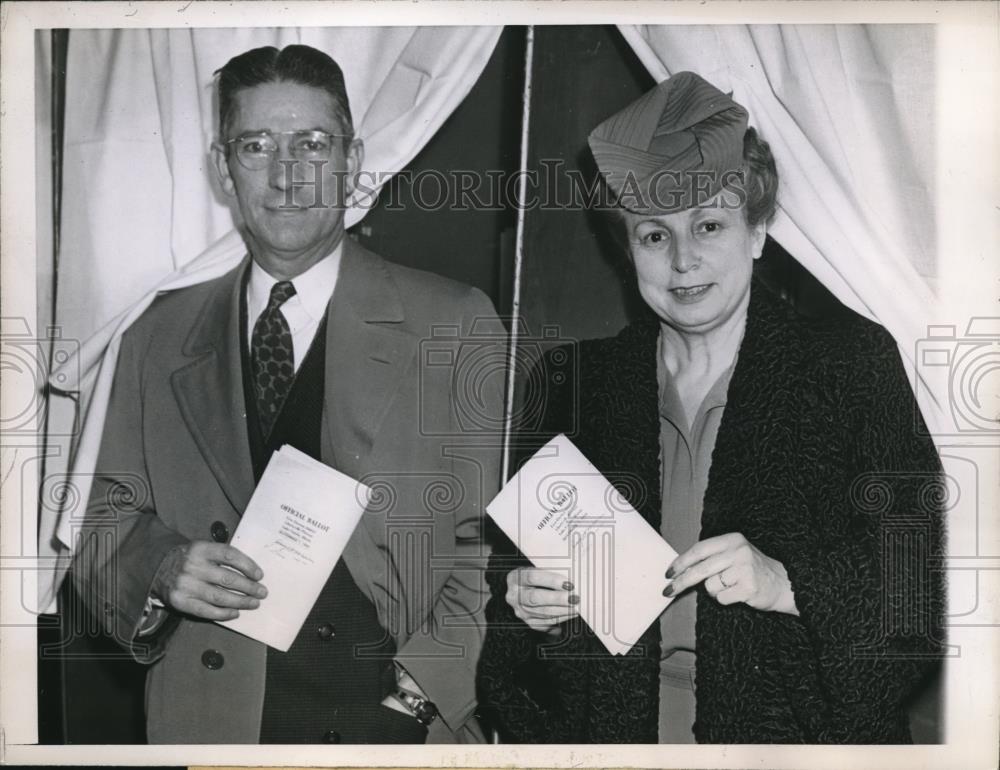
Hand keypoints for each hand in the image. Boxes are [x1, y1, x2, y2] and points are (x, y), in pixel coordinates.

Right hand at [150, 541, 267, 620]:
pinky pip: (206, 610)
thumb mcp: (202, 549)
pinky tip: (235, 613)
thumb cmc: (189, 558)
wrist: (157, 567)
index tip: (259, 575)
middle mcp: (192, 566)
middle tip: (262, 592)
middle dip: (249, 587)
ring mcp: (185, 585)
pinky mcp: (180, 602)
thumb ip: (221, 556)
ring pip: (219, 596)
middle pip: (227, 578)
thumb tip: (250, 572)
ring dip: (240, 602)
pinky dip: (223, 613)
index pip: (229, 555)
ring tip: (254, 603)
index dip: (247, 565)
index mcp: (200, 549)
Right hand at [505, 568, 579, 633]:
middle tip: (574, 598)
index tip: (568, 583)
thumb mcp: (537, 569)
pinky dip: (560, 619)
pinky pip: (546, 623)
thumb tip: (568, 578)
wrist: (524, 589)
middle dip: (558, 599)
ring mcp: (521, 611)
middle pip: (535, 598)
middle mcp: (514, 595)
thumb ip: (550, 571)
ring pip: (543, 613)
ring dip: (562, 610)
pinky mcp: (529, 622)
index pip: (532, 577)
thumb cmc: (536, 576)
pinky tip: (570, 614)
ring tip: (576, 607)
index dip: (551, 580)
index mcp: (515, 578)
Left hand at [664, 533, 797, 615]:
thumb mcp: (733, 555)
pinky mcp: (748, 587)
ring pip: (710, 585)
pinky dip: (725, 599)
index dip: (681, 562)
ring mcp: (744, 569)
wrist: (784, 584)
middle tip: (668, 591)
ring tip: (730, 587)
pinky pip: (721, 598)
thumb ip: (711, 558)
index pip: (699, 550)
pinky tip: (738, 594)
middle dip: (681, 581)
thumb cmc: (752, 570)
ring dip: (714, 591)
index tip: (668, 572)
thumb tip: (680, 569)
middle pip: (699, 569)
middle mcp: (738, 551)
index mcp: (732, 539)